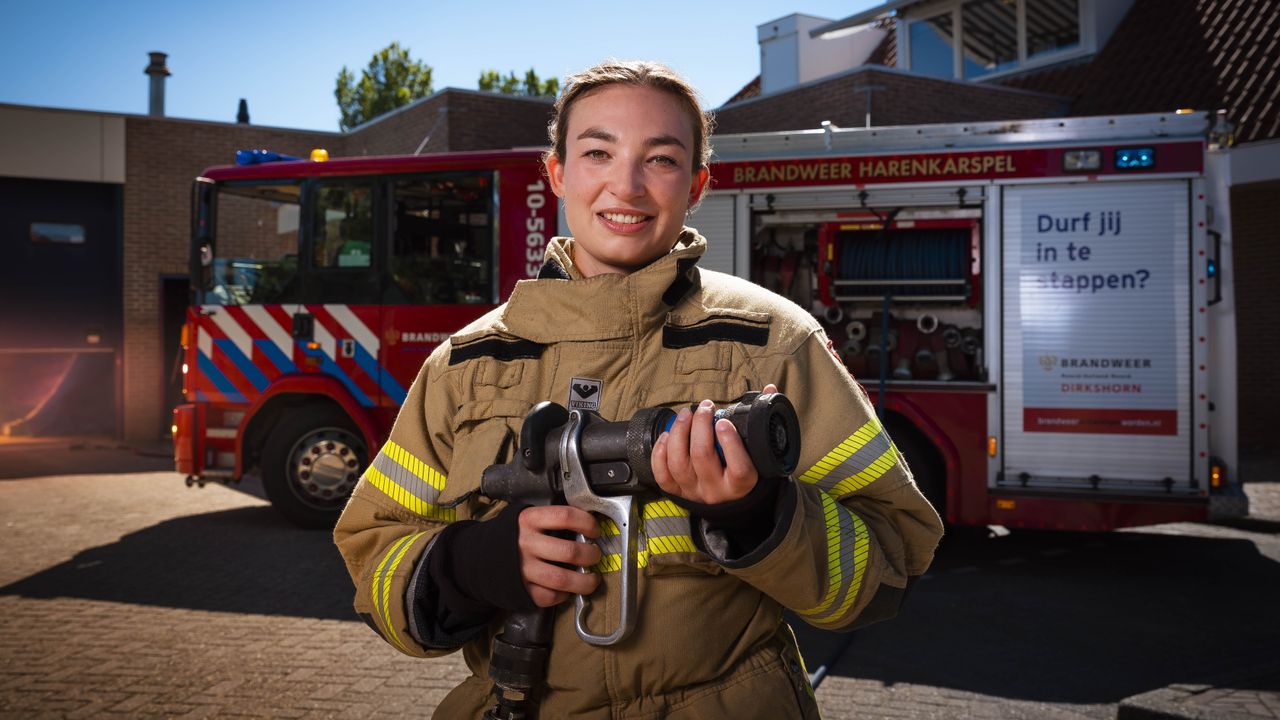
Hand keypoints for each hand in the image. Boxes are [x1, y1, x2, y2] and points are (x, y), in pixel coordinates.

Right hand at [517, 505, 601, 606]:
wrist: (479, 558)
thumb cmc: (513, 537)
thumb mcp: (527, 519)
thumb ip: (552, 520)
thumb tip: (587, 527)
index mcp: (529, 520)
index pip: (565, 516)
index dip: (587, 523)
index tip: (595, 531)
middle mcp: (526, 544)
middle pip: (569, 551)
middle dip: (590, 555)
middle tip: (595, 556)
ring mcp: (523, 569)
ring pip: (562, 579)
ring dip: (584, 582)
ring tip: (592, 580)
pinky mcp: (522, 590)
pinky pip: (550, 596)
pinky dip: (563, 595)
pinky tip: (567, 590)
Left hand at [652, 384, 777, 504]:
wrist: (729, 496)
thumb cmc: (745, 464)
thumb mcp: (758, 447)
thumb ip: (762, 418)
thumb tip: (770, 388)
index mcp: (742, 483)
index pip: (739, 467)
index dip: (730, 442)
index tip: (723, 421)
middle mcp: (718, 491)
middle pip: (703, 456)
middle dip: (700, 425)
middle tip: (704, 408)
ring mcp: (695, 492)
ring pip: (679, 463)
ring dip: (679, 433)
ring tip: (685, 415)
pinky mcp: (677, 492)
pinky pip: (663, 475)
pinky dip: (660, 453)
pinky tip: (667, 435)